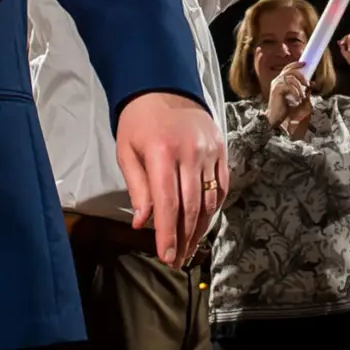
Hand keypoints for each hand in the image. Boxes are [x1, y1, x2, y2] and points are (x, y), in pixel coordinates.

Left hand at [115, 91, 226, 266]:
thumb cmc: (139, 123)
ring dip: (199, 229)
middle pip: (191, 207)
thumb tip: (142, 224)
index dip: (168, 234)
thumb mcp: (127, 152)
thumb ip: (137, 188)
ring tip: (189, 248)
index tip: (166, 257)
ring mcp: (209, 152)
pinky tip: (204, 223)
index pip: (168, 204)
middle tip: (176, 261)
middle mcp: (190, 153)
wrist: (163, 88)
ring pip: (209, 200)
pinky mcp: (221, 150)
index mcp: (162, 154)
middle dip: (183, 239)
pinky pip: (222, 186)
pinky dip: (214, 208)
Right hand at [266, 64, 313, 138]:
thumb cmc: (287, 110)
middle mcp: (277, 81)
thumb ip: (304, 90)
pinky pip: (288, 86)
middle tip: (308, 84)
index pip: (288, 68)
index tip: (304, 64)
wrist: (277, 119)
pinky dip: (295, 92)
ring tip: (302, 96)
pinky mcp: (276, 90)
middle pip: (290, 71)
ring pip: (290, 78)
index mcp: (281, 81)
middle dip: (301, 75)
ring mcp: (276, 85)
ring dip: (299, 87)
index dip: (296, 64)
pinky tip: (297, 100)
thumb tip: (312, 83)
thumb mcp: (299, 98)